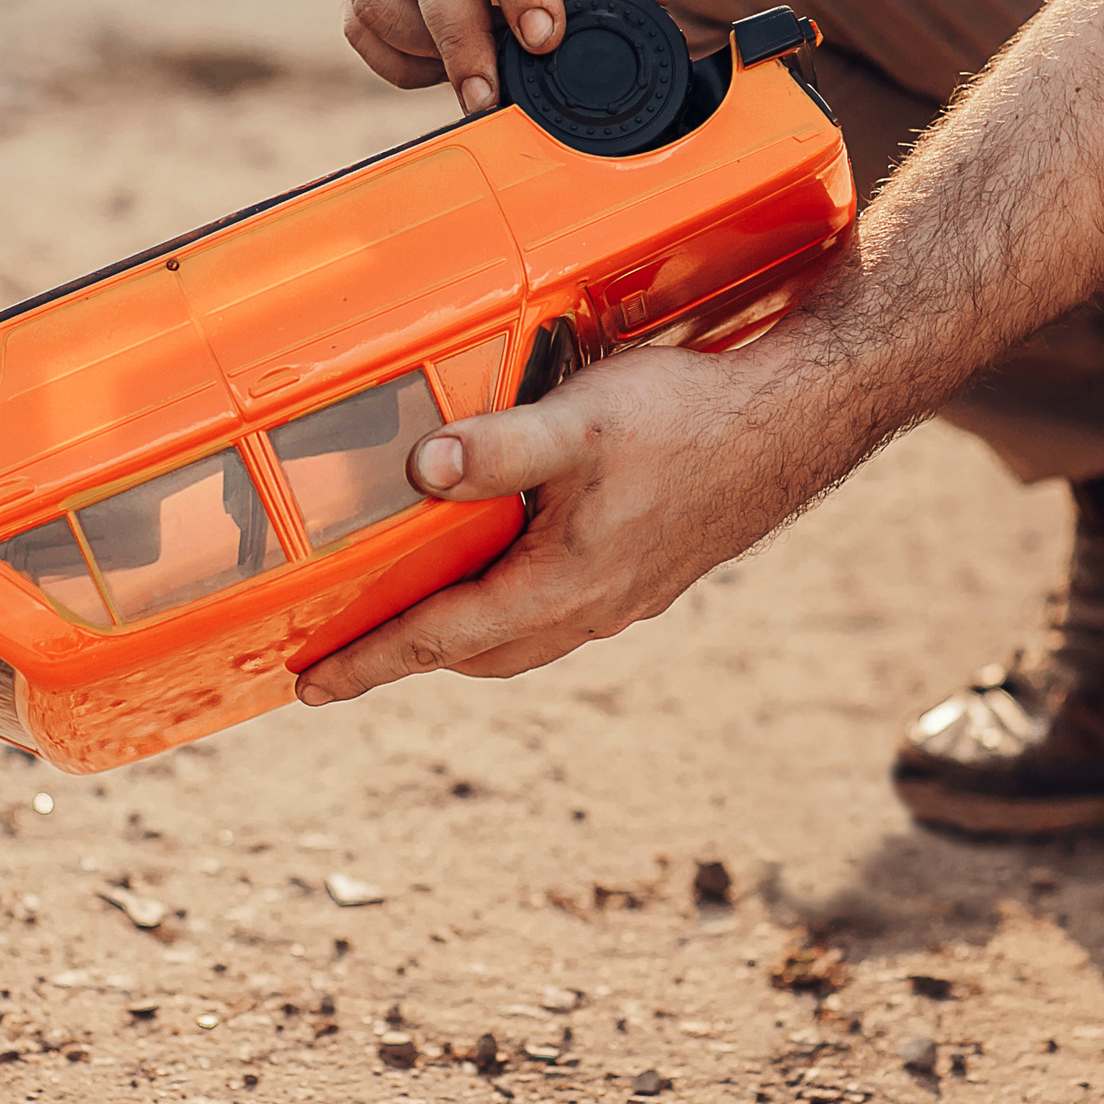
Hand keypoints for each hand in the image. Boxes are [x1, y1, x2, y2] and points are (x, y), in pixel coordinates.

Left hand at [292, 343, 801, 702]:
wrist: (795, 421)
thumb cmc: (688, 418)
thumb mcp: (578, 422)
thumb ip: (494, 447)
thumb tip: (415, 471)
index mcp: (562, 585)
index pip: (440, 638)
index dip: (369, 661)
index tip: (309, 686)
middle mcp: (592, 608)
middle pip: (478, 654)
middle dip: (409, 657)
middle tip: (346, 655)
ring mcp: (625, 597)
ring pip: (522, 639)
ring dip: (463, 637)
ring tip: (415, 616)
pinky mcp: (649, 574)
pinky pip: (560, 613)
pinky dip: (512, 610)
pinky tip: (511, 566)